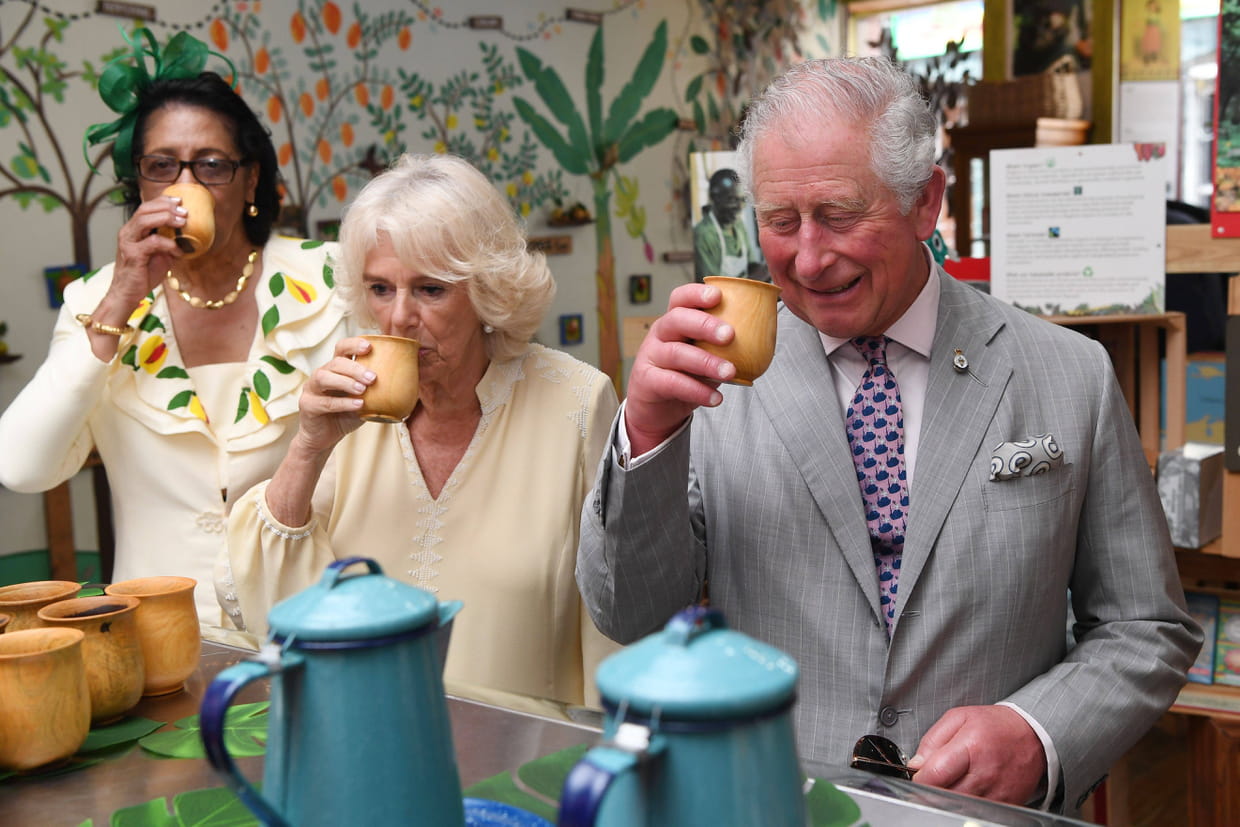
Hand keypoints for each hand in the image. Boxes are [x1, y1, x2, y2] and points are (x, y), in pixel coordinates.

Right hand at [108, 193, 189, 306]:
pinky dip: (169, 244)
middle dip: (166, 207)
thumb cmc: (143, 273)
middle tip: (184, 211)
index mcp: (133, 229)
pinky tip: (179, 252)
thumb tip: (190, 236)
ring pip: (144, 221)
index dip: (163, 201)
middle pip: (144, 209)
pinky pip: (153, 243)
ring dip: (166, 219)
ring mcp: (128, 242)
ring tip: (182, 222)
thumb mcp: (160, 254)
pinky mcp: (133, 255)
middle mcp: (128, 232)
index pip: (146, 207)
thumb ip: (169, 242)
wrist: (128, 293)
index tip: (180, 201)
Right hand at [291, 337, 376, 456]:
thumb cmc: (347, 415)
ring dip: (346, 382)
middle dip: (355, 368)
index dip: (354, 344)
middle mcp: (322, 374)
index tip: (369, 347)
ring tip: (363, 390)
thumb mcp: (365, 400)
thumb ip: (378, 390)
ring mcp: (312, 388)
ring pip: (325, 377)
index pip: (342, 348)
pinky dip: (342, 403)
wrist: (324, 438)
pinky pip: (324, 402)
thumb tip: (410, 383)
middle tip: (373, 377)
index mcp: (337, 369)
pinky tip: (357, 405)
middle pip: (335, 362)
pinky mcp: (308, 405)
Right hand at [624, 282, 736, 454]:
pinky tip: (715, 398)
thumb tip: (764, 335)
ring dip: (706, 362)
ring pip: (676, 353)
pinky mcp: (648, 381)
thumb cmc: (686, 374)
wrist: (658, 408)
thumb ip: (722, 345)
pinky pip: (672, 383)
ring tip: (729, 372)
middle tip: (730, 335)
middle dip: (704, 325)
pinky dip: (696, 391)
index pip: (680, 298)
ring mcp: (651, 356)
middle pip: (677, 319)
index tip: (718, 296)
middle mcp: (661, 334)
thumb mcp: (704, 354)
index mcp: (675, 320)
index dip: (697, 294)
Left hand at [907, 705, 1046, 805]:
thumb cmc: (996, 725)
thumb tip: (916, 764)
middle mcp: (985, 773)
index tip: (917, 774)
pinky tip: (968, 789)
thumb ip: (932, 740)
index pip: (935, 775)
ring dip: (948, 797)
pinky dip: (967, 803)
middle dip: (932, 789)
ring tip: (951, 781)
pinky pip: (977, 811)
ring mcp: (997, 792)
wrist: (1032, 735)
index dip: (919, 778)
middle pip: (945, 795)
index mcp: (971, 747)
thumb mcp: (959, 718)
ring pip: (959, 806)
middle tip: (933, 779)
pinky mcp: (1006, 804)